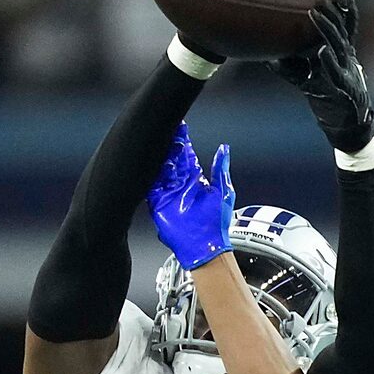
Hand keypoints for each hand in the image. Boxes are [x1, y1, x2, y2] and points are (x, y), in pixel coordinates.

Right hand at [148, 124, 233, 270]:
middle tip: (168, 129)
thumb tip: (224, 148)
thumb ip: (221, 169)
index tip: (181, 127)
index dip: (184, 142)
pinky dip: (150, 174)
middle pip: (172, 160)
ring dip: (160, 156)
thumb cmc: (217, 223)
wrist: (205, 246)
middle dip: (170, 144)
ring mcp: (169, 194)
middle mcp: (181, 185)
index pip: (187, 156)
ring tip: (159, 141)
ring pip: (161, 170)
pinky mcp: (158, 204)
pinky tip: (150, 161)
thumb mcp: (223, 191)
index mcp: (196, 180)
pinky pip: (151, 186)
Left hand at [276, 0, 373, 154]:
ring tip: (313, 15)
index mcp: (340, 54)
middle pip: (338, 31)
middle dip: (329, 14)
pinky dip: (328, 62)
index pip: (342, 27)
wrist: (347, 123)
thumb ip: (290, 67)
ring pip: (337, 46)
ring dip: (325, 30)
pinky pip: (334, 72)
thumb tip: (266, 59)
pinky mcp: (342, 89)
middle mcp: (344, 60)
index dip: (339, 11)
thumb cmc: (328, 98)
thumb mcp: (308, 80)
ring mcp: (344, 72)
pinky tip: (321, 52)